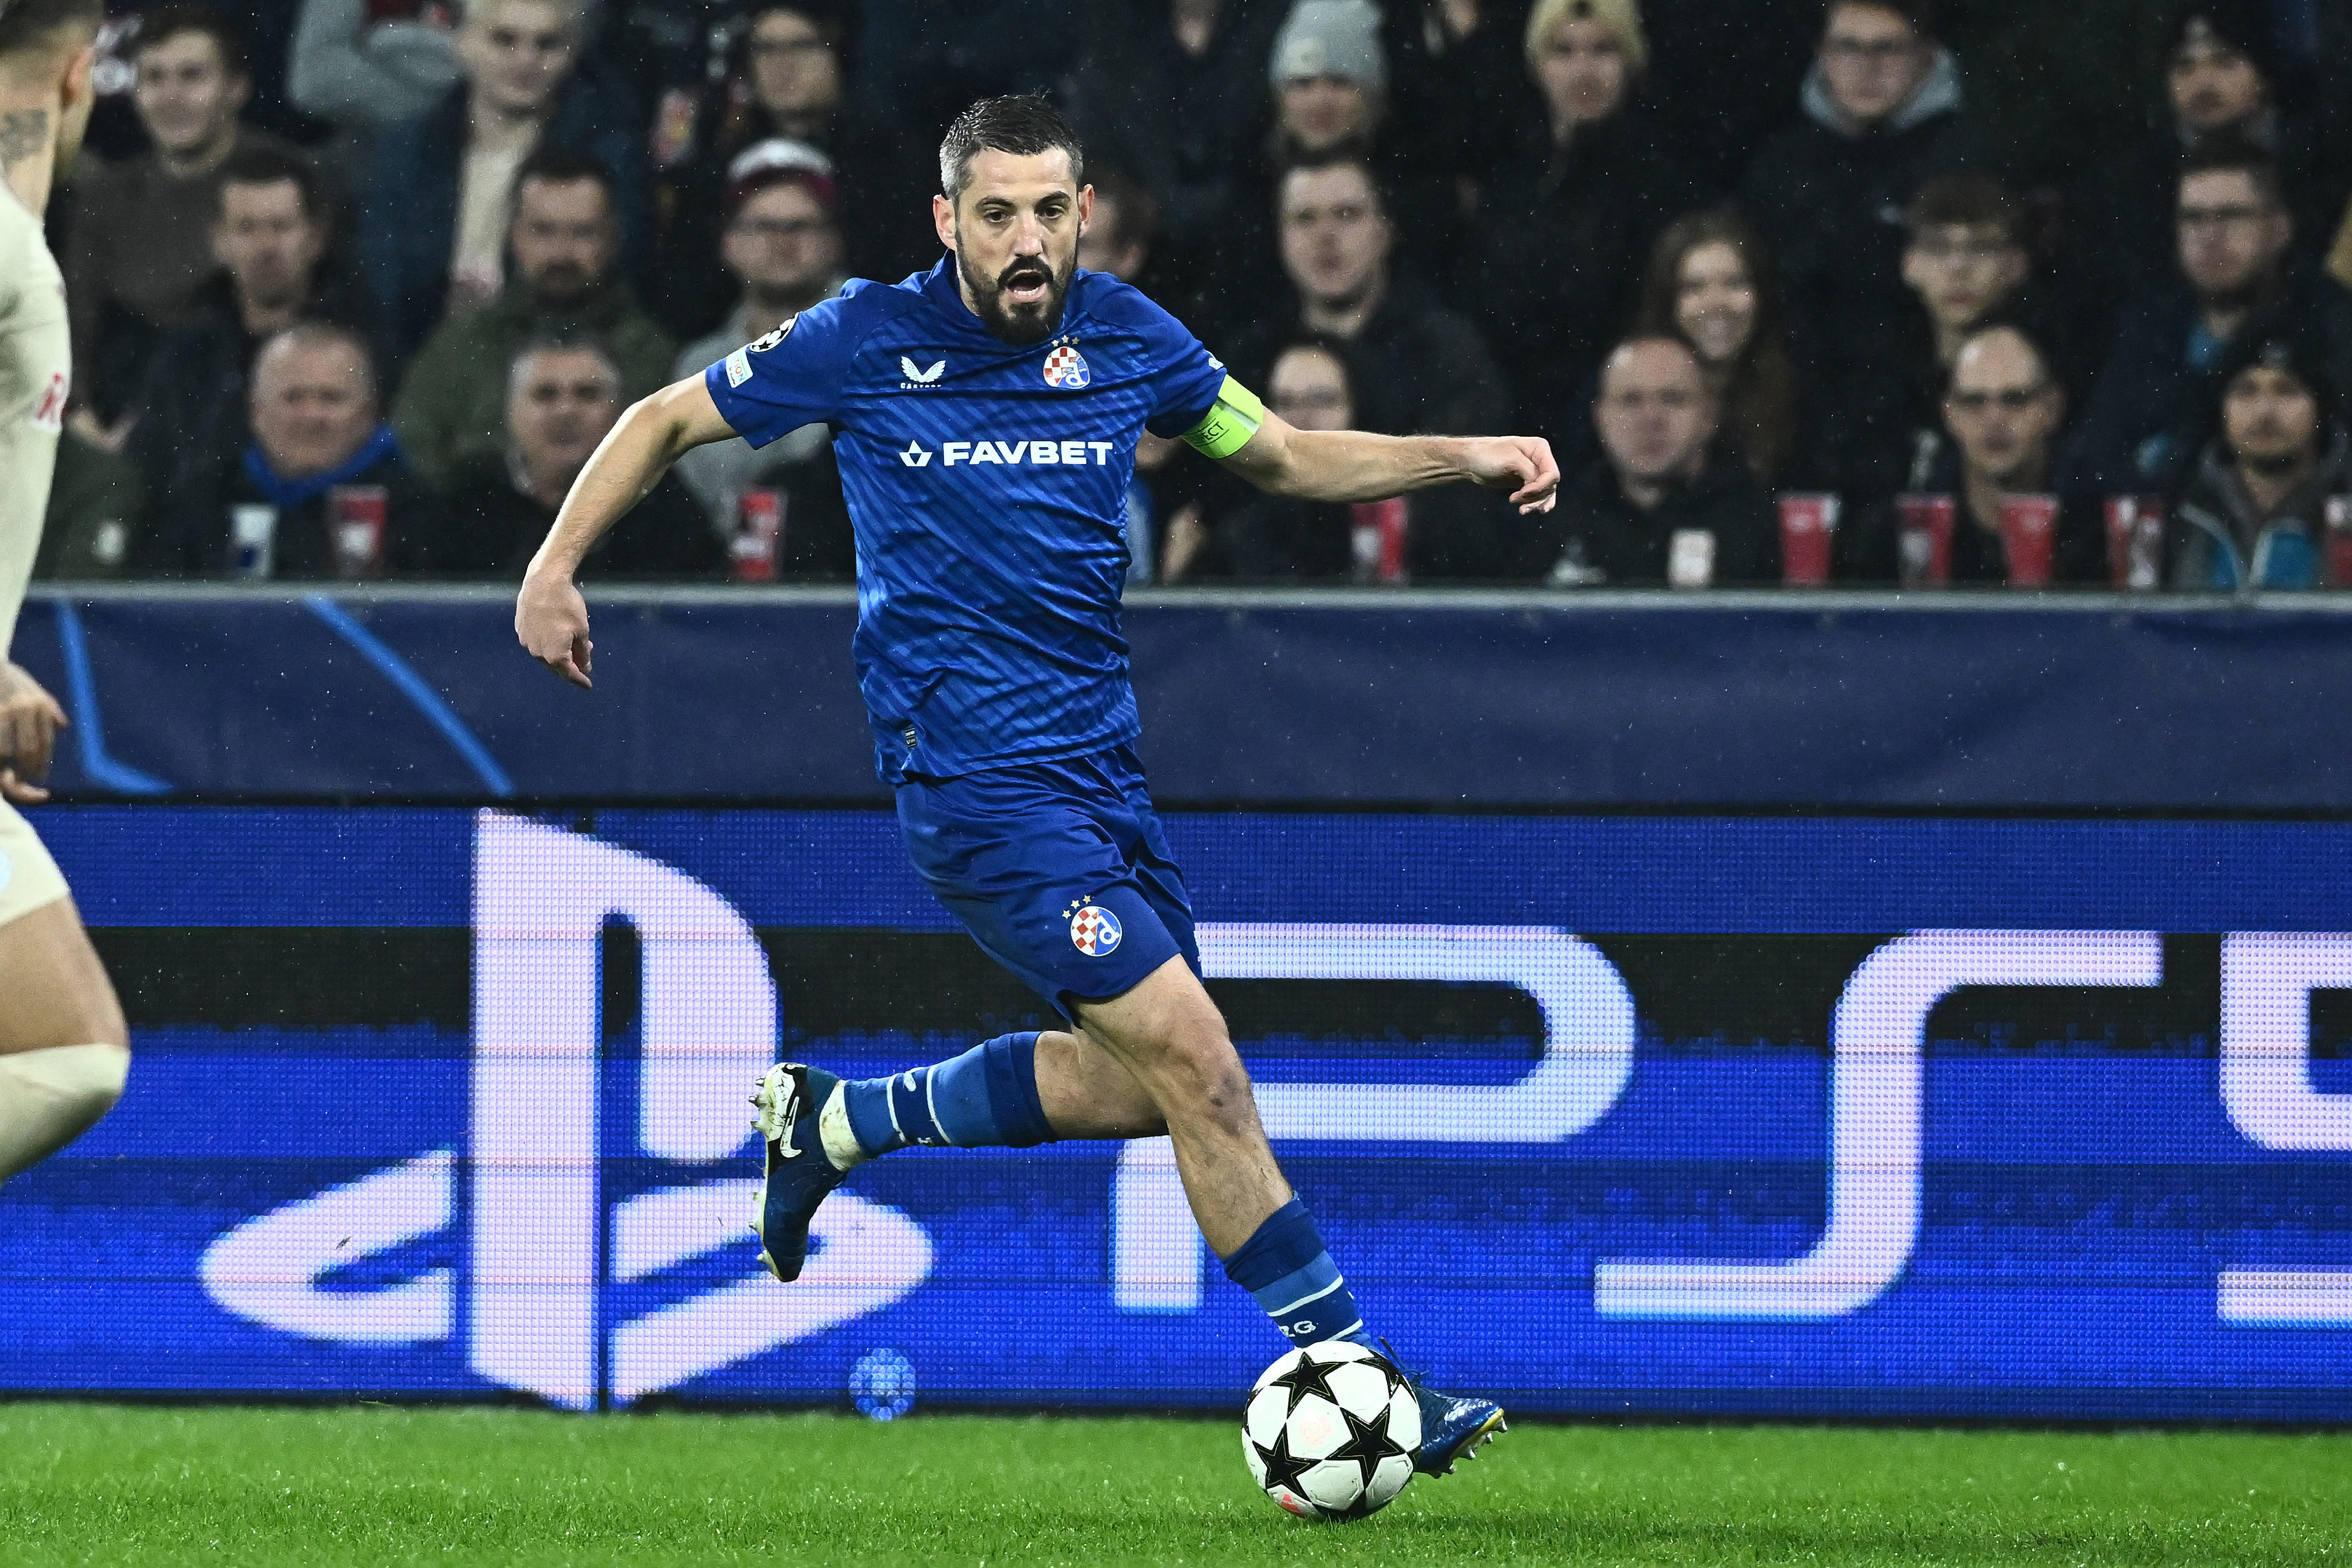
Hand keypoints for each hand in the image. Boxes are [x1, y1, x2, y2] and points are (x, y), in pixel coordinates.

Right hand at [0, 660, 67, 803]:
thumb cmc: (9, 676)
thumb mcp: (32, 686)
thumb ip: (47, 706)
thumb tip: (62, 725)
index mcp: (40, 705)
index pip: (45, 742)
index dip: (42, 763)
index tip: (39, 777)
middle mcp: (26, 708)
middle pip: (31, 749)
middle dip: (30, 769)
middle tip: (29, 782)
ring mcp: (8, 711)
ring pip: (11, 750)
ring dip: (12, 768)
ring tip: (13, 778)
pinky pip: (0, 746)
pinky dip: (1, 756)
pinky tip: (3, 763)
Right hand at [516, 568, 593, 688]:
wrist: (543, 582)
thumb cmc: (566, 605)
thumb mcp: (582, 630)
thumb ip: (583, 652)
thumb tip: (585, 667)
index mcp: (554, 656)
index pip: (569, 674)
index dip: (580, 680)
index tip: (588, 685)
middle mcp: (537, 653)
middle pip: (556, 667)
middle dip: (571, 666)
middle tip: (584, 662)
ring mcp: (526, 641)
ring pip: (545, 655)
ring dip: (559, 654)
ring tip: (573, 644)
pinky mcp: (520, 629)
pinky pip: (536, 642)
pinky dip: (548, 643)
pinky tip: (556, 634)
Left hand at [1460, 436, 1559, 513]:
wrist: (1470, 462)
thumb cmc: (1488, 455)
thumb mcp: (1511, 460)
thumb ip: (1530, 472)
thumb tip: (1538, 486)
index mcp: (1539, 449)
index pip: (1552, 474)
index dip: (1541, 486)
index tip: (1524, 492)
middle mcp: (1540, 460)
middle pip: (1550, 486)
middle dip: (1536, 497)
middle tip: (1519, 503)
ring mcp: (1533, 472)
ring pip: (1544, 493)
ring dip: (1534, 503)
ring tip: (1521, 510)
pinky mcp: (1525, 483)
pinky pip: (1536, 496)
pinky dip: (1532, 504)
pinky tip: (1524, 510)